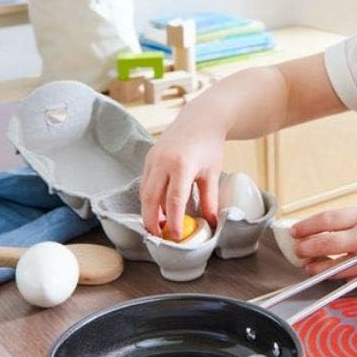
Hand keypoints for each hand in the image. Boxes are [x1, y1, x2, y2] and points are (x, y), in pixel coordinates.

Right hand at [139, 119, 225, 237]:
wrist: (201, 119)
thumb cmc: (209, 145)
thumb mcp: (212, 174)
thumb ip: (210, 200)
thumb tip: (212, 223)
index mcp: (182, 165)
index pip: (174, 200)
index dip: (173, 221)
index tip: (176, 237)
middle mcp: (163, 162)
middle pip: (151, 198)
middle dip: (152, 221)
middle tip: (159, 237)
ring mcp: (153, 158)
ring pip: (144, 192)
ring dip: (148, 211)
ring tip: (157, 227)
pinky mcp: (149, 157)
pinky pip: (145, 182)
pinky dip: (148, 198)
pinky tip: (156, 210)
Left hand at [290, 207, 356, 291]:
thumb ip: (355, 223)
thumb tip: (326, 229)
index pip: (326, 219)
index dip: (306, 226)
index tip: (294, 231)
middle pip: (323, 242)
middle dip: (305, 247)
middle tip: (297, 249)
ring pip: (331, 265)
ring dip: (316, 266)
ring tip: (308, 265)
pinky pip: (347, 279)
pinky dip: (336, 277)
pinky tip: (331, 274)